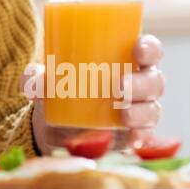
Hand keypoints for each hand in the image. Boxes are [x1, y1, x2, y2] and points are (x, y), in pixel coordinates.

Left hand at [22, 34, 164, 154]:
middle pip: (154, 80)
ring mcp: (140, 111)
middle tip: (120, 86)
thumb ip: (35, 77)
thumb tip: (37, 81)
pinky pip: (146, 136)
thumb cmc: (61, 89)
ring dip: (141, 111)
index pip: (148, 50)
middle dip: (143, 83)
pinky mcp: (135, 134)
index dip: (149, 48)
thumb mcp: (45, 81)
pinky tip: (132, 140)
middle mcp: (138, 84)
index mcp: (124, 60)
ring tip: (124, 115)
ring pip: (153, 108)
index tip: (137, 50)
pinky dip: (141, 137)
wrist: (56, 128)